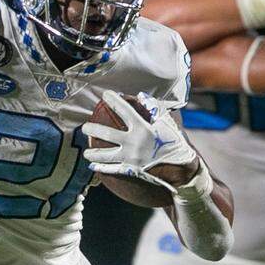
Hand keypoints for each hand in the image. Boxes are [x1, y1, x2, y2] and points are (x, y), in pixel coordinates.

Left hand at [81, 92, 198, 191]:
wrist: (180, 168)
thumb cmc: (173, 143)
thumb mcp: (166, 123)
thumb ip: (154, 108)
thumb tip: (141, 95)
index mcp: (143, 128)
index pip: (125, 111)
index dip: (114, 101)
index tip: (105, 94)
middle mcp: (134, 143)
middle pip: (107, 134)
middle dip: (93, 129)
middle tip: (84, 127)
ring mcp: (131, 158)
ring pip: (105, 155)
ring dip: (93, 153)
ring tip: (86, 152)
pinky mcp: (131, 170)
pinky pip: (112, 169)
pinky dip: (101, 168)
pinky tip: (92, 167)